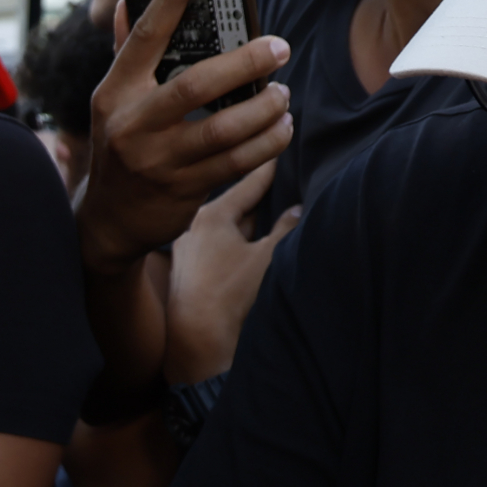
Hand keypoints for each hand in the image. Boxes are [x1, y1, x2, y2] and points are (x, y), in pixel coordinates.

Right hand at [77, 0, 293, 273]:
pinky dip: (266, 143)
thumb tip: (125, 5)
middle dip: (246, 63)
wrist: (108, 222)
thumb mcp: (112, 101)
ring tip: (282, 96)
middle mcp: (132, 124)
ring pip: (223, 129)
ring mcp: (157, 160)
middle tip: (279, 48)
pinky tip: (281, 128)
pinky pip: (236, 162)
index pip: (144, 36)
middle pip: (195, 85)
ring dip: (264, 109)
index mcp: (115, 92)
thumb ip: (126, 55)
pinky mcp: (182, 189)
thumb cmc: (119, 147)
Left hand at [161, 158, 299, 385]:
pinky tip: (251, 244)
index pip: (248, 181)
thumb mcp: (267, 256)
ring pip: (227, 226)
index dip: (269, 165)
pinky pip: (219, 247)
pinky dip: (237, 241)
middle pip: (236, 203)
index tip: (278, 144)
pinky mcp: (188, 273)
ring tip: (273, 208)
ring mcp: (188, 251)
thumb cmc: (230, 295)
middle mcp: (194, 228)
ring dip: (249, 220)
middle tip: (280, 174)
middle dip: (259, 193)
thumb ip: (286, 227)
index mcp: (212, 216)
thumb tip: (299, 207)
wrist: (196, 342)